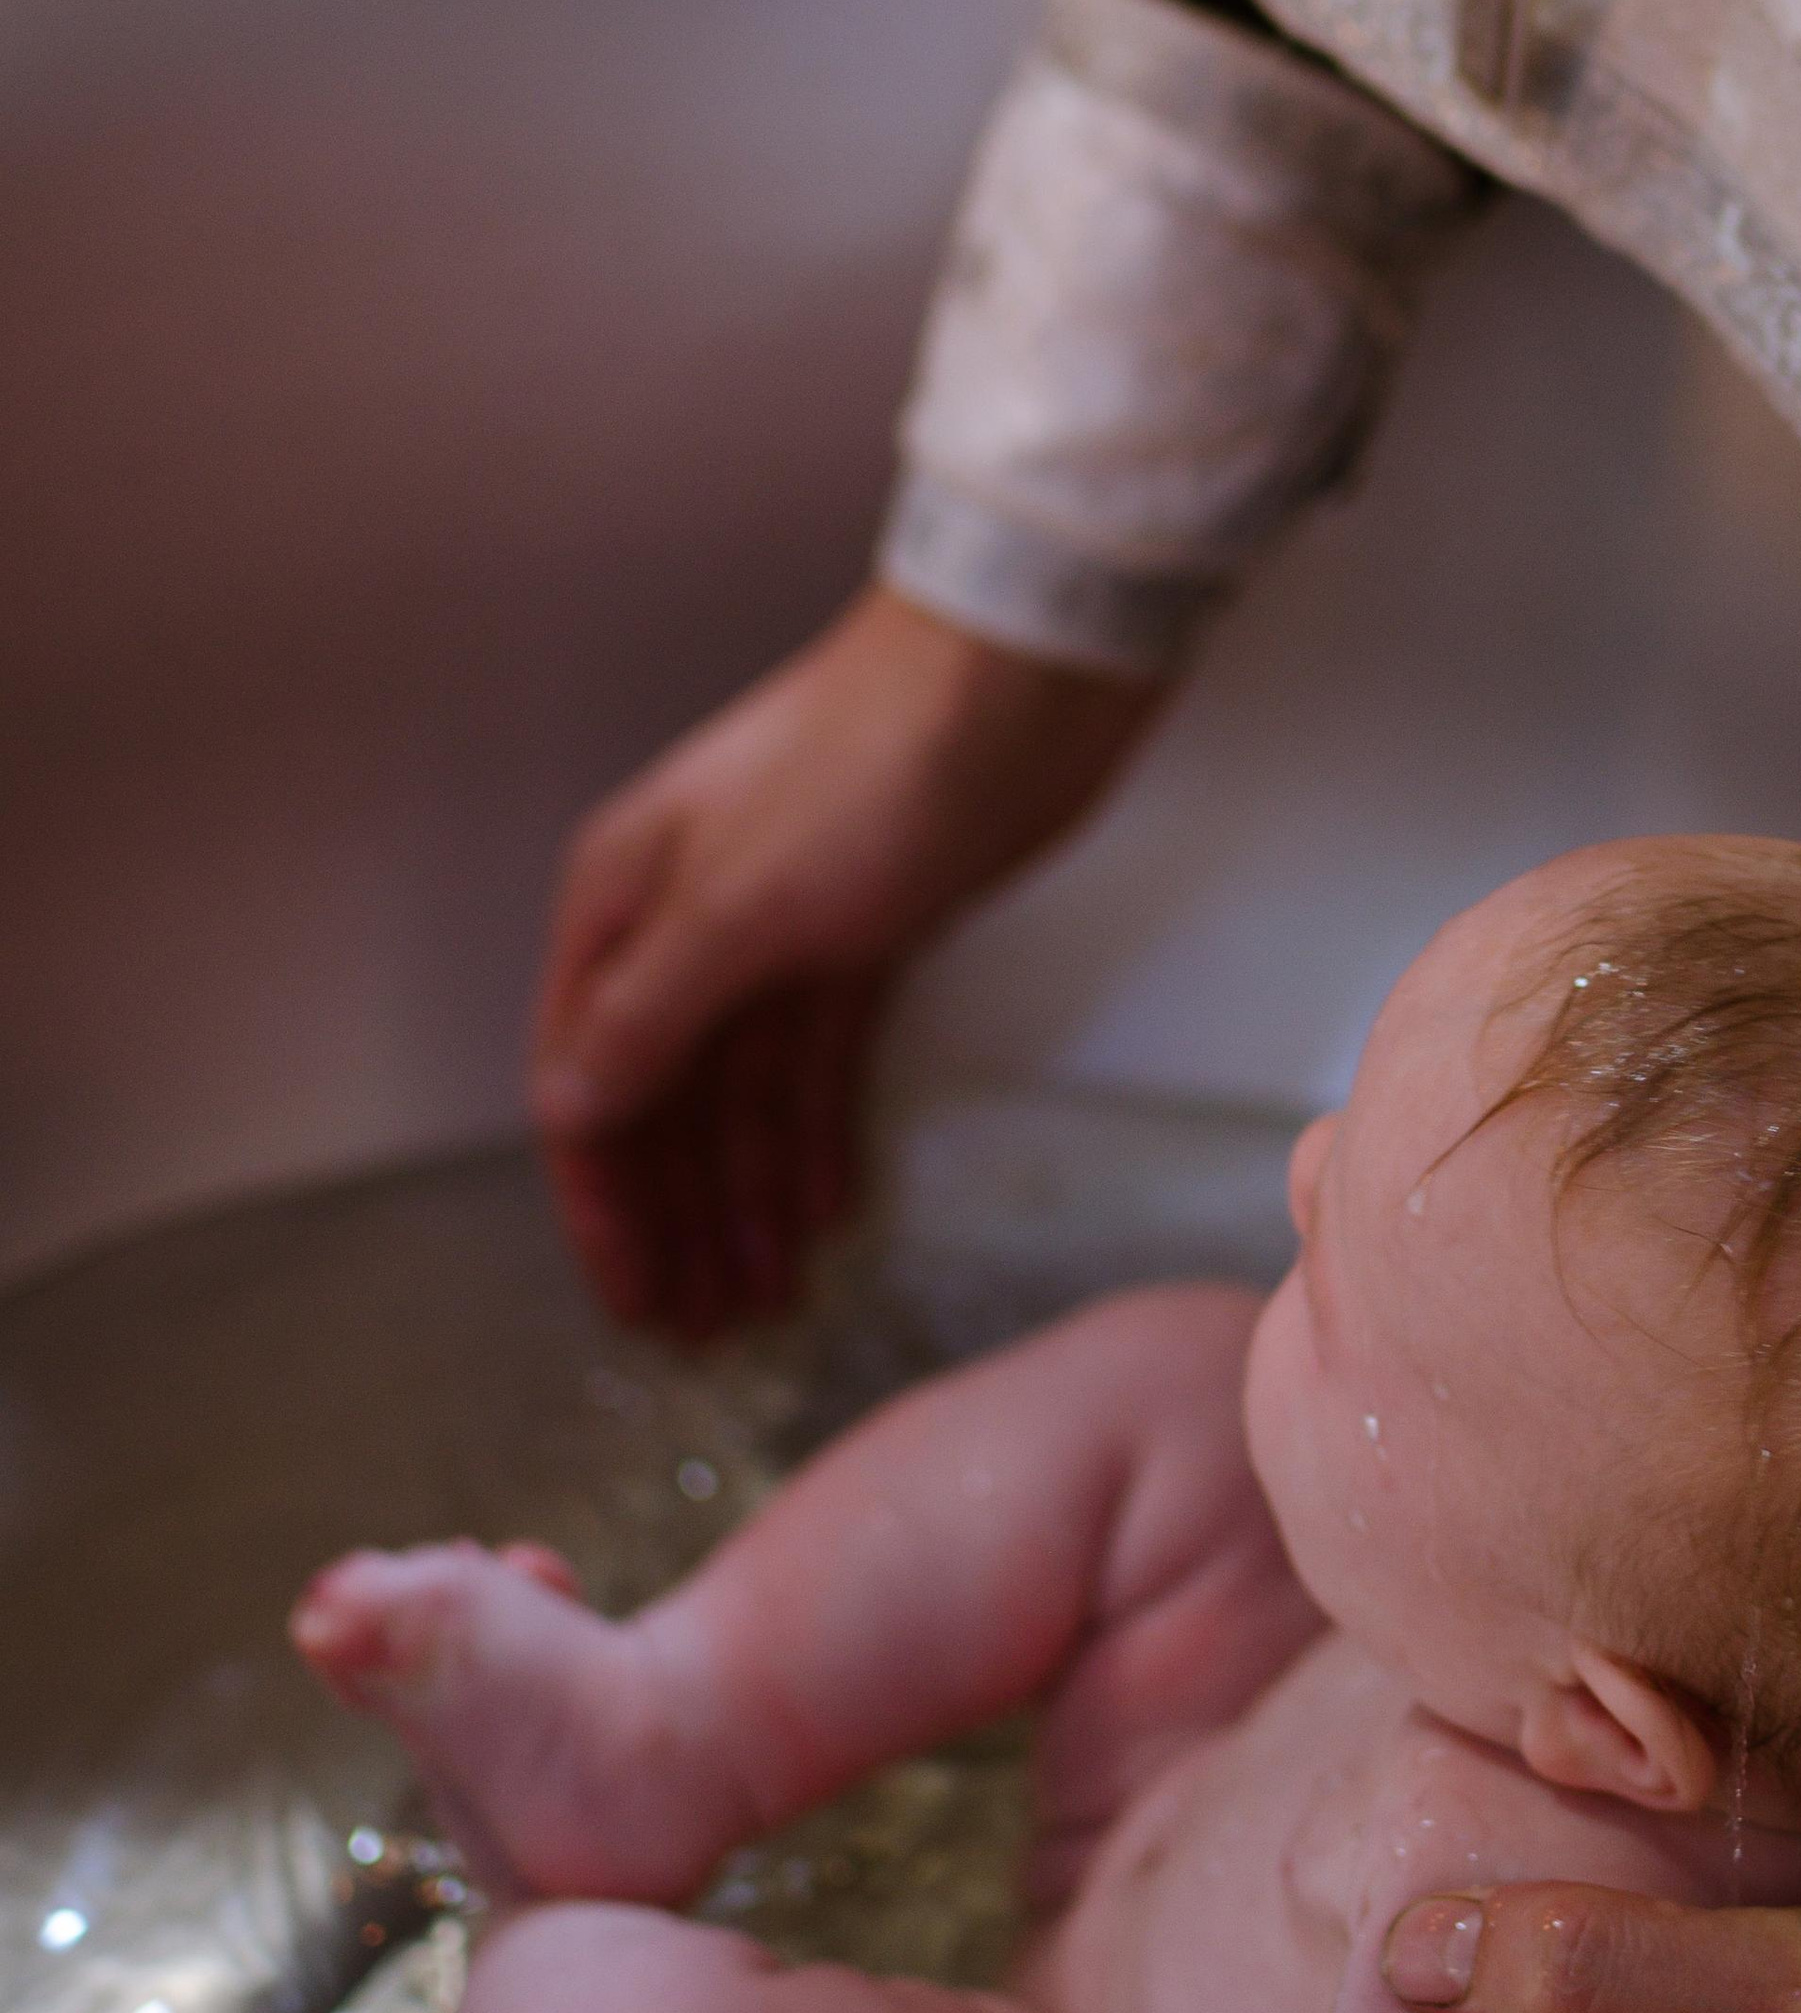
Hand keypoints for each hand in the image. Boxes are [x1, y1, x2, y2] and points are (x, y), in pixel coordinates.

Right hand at [532, 586, 1165, 1337]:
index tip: (636, 1304)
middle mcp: (681, 921)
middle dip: (677, 1219)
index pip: (586, 1085)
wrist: (1019, 678)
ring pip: (742, 1096)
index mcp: (621, 905)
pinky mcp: (864, 939)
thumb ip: (652, 1016)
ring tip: (767, 1301)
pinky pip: (817, 1066)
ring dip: (745, 1196)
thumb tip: (569, 1111)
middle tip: (705, 1334)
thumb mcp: (741, 906)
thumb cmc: (870, 773)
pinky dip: (814, 1139)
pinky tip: (825, 1215)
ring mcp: (774, 932)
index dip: (607, 1205)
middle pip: (661, 1104)